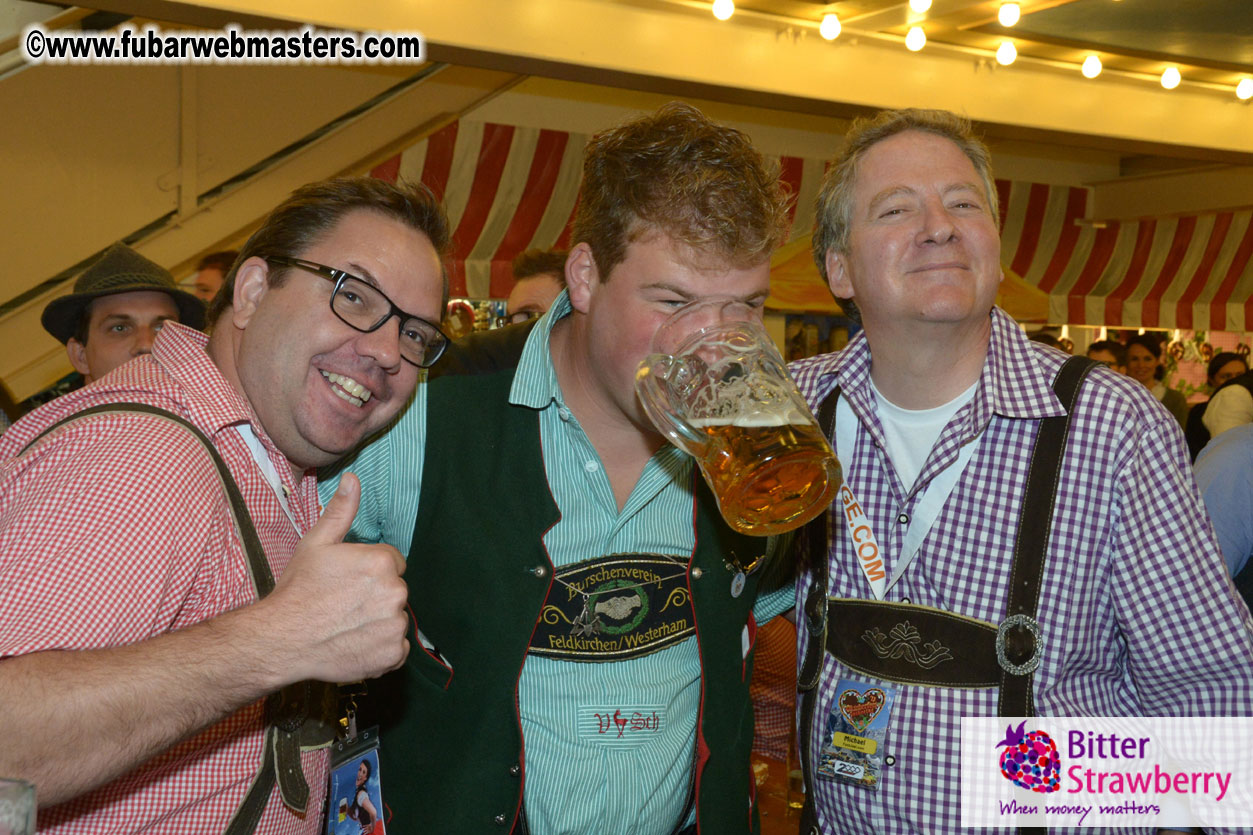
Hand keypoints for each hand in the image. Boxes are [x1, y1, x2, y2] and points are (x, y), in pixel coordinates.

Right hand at [260, 473, 409, 682]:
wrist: (282, 639)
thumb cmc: (298, 590)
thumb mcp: (316, 543)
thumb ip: (341, 511)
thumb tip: (353, 479)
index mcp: (383, 561)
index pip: (392, 563)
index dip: (368, 572)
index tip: (346, 583)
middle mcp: (396, 592)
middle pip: (394, 591)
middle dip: (375, 596)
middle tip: (343, 605)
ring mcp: (395, 625)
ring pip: (395, 619)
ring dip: (378, 622)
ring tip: (346, 625)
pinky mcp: (392, 654)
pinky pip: (395, 648)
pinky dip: (380, 648)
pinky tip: (355, 643)